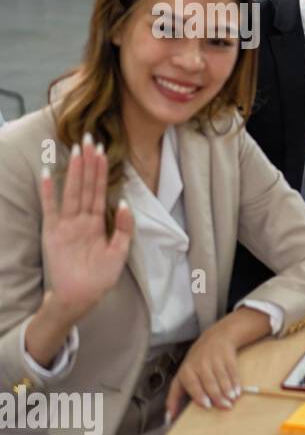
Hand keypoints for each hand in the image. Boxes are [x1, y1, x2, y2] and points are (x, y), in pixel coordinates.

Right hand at [39, 134, 133, 320]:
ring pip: (72, 192)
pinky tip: (49, 173)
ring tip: (77, 149)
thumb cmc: (100, 277)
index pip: (100, 191)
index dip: (102, 171)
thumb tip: (125, 204)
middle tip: (90, 137)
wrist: (81, 297)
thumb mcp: (120, 252)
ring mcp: (66, 224)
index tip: (104, 150)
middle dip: (89, 163)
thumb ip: (124, 229)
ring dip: (74, 171)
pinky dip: (49, 191)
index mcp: (97, 222)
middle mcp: (81, 219)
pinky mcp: (53, 232)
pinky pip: (50, 208)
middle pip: (86, 185)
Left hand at [166, 329, 239, 418]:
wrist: (215, 339)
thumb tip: (168, 417)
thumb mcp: (182, 376)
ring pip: (222, 378)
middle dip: (218, 396)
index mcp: (187, 370)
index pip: (193, 385)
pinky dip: (236, 382)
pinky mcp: (228, 356)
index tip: (207, 406)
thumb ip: (174, 396)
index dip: (200, 395)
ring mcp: (215, 359)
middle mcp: (200, 364)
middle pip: (209, 383)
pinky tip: (238, 391)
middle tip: (225, 406)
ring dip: (228, 390)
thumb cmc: (196, 363)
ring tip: (232, 400)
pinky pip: (232, 371)